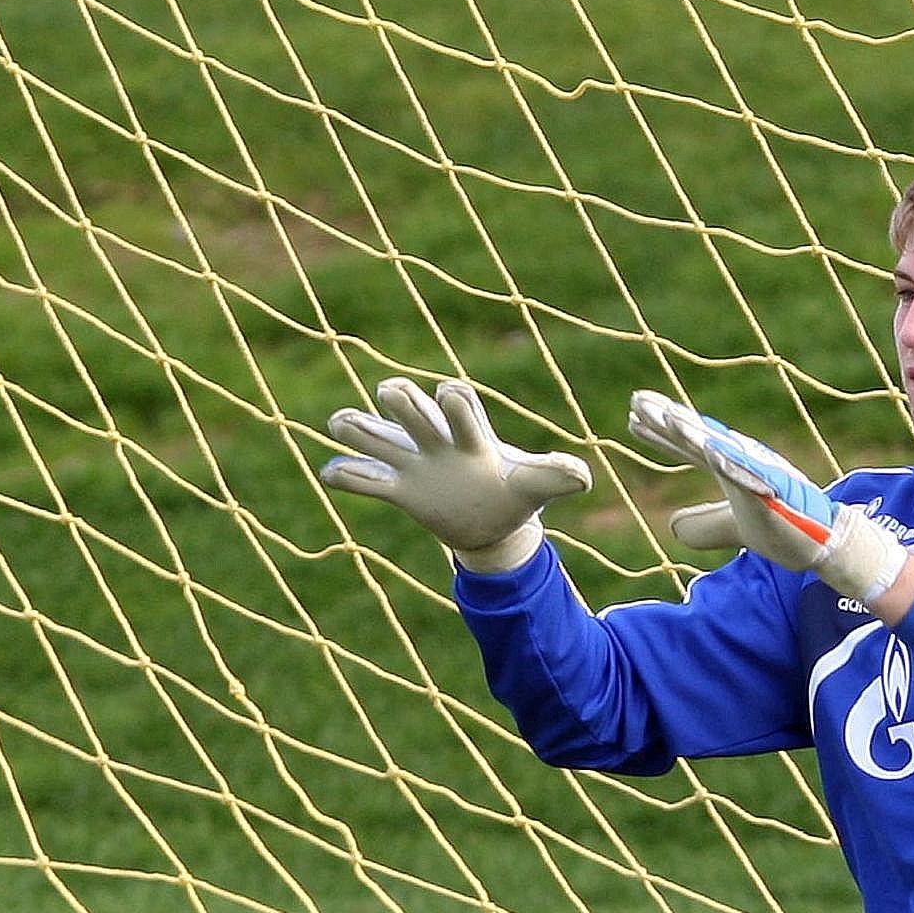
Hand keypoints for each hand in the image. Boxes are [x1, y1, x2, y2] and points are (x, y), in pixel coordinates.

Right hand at [324, 377, 590, 571]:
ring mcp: (416, 464)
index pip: (461, 407)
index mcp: (472, 436)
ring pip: (383, 440)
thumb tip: (584, 477)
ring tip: (338, 421)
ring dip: (362, 430)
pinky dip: (351, 476)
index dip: (454, 402)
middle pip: (416, 413)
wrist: (492, 521)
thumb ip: (554, 476)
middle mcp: (439, 442)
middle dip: (405, 404)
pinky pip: (370, 481)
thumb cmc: (513, 495)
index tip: (449, 392)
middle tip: (390, 391)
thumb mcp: (534, 487)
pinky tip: (329, 474)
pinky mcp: (402, 491)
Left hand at [627, 390, 907, 602]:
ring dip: (693, 431)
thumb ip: (706, 524)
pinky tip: (709, 449)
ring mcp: (759, 472)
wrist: (826, 544)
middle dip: (668, 418)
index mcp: (732, 467)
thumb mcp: (735, 529)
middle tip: (636, 401)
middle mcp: (744, 462)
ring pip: (720, 446)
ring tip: (665, 415)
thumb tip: (672, 527)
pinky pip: (750, 473)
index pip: (690, 446)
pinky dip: (730, 460)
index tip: (632, 416)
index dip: (661, 433)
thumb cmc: (785, 530)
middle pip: (699, 436)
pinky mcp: (775, 489)